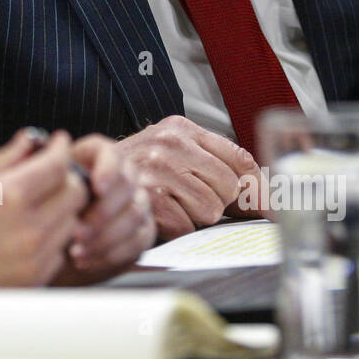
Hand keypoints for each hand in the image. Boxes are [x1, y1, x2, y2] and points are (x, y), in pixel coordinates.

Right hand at [0, 129, 87, 285]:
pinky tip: (25, 234)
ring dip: (59, 210)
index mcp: (10, 194)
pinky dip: (49, 240)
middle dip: (65, 177)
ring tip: (34, 205)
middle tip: (49, 173)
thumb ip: (5, 156)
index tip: (58, 143)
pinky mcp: (29, 283)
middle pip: (75, 194)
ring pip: (70, 224)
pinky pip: (57, 254)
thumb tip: (33, 141)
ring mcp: (31, 260)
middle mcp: (27, 229)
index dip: (61, 148)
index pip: (59, 164)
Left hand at [49, 135, 155, 284]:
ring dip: (104, 236)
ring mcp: (135, 203)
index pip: (111, 153)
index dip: (107, 168)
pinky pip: (139, 241)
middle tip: (77, 231)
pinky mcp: (141, 232)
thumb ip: (38, 170)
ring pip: (135, 214)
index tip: (96, 187)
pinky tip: (85, 260)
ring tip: (76, 250)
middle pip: (127, 184)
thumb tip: (40, 154)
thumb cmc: (37, 211)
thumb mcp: (32, 188)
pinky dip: (111, 253)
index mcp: (95, 157)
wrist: (44, 245)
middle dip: (102, 211)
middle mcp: (121, 176)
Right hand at [115, 116, 259, 239]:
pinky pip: (187, 226)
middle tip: (193, 201)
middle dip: (219, 203)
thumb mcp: (172, 153)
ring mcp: (158, 170)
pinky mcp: (149, 198)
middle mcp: (170, 144)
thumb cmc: (135, 170)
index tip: (272, 209)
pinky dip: (177, 229)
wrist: (86, 180)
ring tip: (172, 206)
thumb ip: (213, 166)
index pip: (239, 157)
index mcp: (181, 129)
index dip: (259, 187)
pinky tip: (161, 216)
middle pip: (230, 187)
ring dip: (196, 217)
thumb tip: (261, 199)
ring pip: (211, 210)